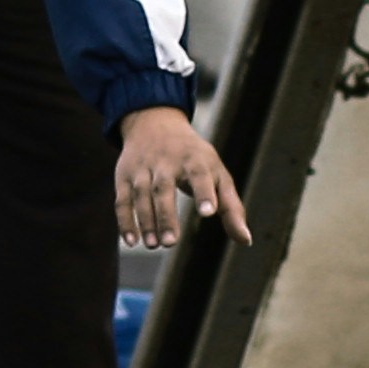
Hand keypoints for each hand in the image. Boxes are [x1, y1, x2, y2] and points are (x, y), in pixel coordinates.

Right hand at [116, 106, 248, 251]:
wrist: (154, 122)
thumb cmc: (194, 157)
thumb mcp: (217, 174)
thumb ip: (231, 207)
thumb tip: (246, 240)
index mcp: (194, 160)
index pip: (200, 175)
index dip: (204, 193)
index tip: (208, 213)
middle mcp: (166, 162)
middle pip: (163, 189)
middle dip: (166, 216)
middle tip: (171, 243)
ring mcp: (142, 168)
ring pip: (141, 195)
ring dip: (146, 221)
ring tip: (153, 245)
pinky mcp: (124, 176)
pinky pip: (122, 200)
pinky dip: (125, 221)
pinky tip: (132, 242)